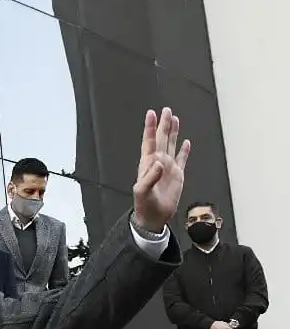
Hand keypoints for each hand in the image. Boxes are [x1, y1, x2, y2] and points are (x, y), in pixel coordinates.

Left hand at [132, 107, 190, 233]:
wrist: (153, 217)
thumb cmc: (144, 206)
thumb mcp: (142, 192)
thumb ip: (150, 177)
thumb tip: (158, 163)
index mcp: (148, 164)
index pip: (149, 142)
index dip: (150, 128)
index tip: (152, 114)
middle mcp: (158, 163)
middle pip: (161, 139)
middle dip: (163, 124)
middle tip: (166, 110)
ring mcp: (168, 168)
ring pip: (171, 145)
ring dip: (172, 132)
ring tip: (174, 119)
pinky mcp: (177, 175)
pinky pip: (182, 159)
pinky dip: (184, 150)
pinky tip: (186, 142)